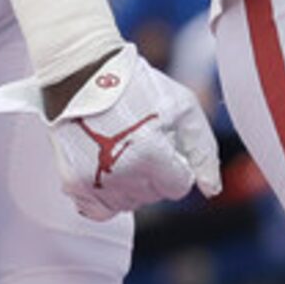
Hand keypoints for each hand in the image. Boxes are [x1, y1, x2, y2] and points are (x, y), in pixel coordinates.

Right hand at [44, 47, 221, 221]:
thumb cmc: (138, 85)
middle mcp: (122, 174)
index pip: (178, 187)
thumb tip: (211, 190)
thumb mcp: (183, 107)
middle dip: (154, 174)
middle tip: (140, 141)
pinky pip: (98, 211)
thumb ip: (203, 152)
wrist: (83, 71)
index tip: (163, 143)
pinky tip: (107, 171)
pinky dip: (106, 197)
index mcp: (151, 155)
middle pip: (153, 196)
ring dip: (131, 185)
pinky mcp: (73, 182)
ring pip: (128, 204)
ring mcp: (94, 181)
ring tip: (121, 150)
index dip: (176, 165)